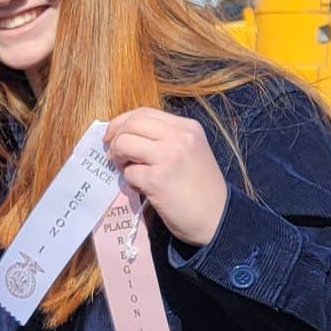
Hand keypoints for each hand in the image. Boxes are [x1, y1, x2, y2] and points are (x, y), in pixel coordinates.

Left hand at [102, 109, 229, 247]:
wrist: (217, 217)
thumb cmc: (201, 187)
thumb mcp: (190, 151)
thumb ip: (163, 139)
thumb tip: (124, 135)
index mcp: (188, 127)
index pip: (144, 112)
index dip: (122, 122)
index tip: (113, 136)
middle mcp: (180, 137)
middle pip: (131, 124)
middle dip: (115, 138)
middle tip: (115, 155)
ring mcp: (169, 156)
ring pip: (124, 143)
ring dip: (118, 158)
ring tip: (127, 170)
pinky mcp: (157, 179)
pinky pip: (128, 172)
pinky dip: (129, 180)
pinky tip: (142, 188)